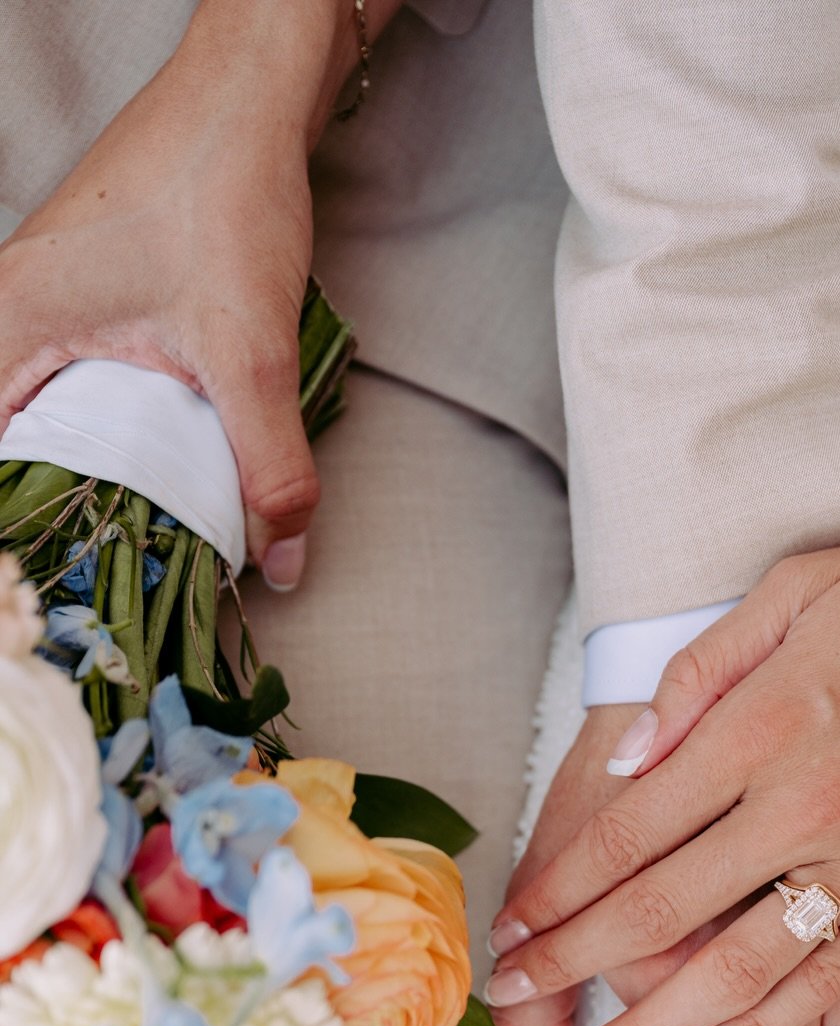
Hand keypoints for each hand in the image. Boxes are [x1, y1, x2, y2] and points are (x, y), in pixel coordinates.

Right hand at [0, 0, 356, 580]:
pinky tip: (172, 480)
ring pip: (56, 426)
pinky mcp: (89, 308)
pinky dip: (124, 443)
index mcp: (7, 325)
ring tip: (151, 548)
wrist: (250, 99)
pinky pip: (86, 397)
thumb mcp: (249, 350)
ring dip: (102, 483)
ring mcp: (46, 311)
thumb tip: (282, 561)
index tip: (64, 582)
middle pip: (21, 450)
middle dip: (68, 518)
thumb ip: (268, 463)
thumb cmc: (225, 196)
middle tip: (125, 581)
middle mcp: (9, 318)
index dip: (26, 530)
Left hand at [487, 517, 839, 1025]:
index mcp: (766, 726)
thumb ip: (701, 674)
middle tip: (512, 1003)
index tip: (506, 931)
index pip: (628, 834)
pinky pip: (829, 986)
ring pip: (738, 974)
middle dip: (576, 967)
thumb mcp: (798, 588)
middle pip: (665, 913)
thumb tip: (625, 759)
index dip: (557, 891)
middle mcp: (811, 806)